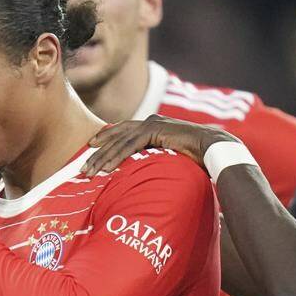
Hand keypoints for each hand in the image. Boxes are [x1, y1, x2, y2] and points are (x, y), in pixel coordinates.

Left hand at [83, 115, 238, 175]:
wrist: (213, 147)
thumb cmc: (198, 156)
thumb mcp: (172, 156)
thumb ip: (159, 158)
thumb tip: (153, 174)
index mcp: (153, 126)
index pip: (124, 133)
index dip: (106, 140)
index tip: (91, 150)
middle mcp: (150, 122)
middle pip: (116, 137)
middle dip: (98, 152)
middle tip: (82, 167)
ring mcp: (152, 124)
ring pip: (119, 142)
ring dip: (102, 158)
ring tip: (88, 172)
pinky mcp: (154, 131)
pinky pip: (130, 145)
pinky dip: (115, 157)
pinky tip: (105, 168)